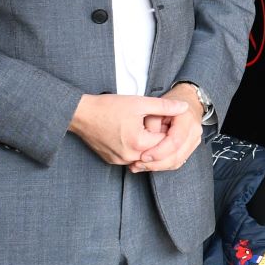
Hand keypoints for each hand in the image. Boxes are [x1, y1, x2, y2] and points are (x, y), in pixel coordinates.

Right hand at [68, 93, 183, 165]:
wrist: (81, 114)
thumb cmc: (108, 107)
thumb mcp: (139, 103)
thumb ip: (164, 106)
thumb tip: (184, 107)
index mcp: (139, 143)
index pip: (166, 142)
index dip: (169, 129)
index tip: (166, 118)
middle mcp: (130, 157)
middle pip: (156, 151)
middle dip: (159, 138)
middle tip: (157, 123)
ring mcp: (119, 161)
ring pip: (144, 156)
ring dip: (148, 144)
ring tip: (144, 127)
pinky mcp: (112, 161)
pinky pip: (131, 158)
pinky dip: (136, 149)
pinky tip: (133, 134)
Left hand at [132, 82, 204, 172]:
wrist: (187, 100)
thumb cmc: (169, 103)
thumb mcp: (155, 108)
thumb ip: (151, 126)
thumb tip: (146, 145)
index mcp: (187, 119)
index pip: (175, 141)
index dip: (159, 151)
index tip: (143, 156)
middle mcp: (194, 131)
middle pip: (178, 155)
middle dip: (157, 163)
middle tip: (139, 164)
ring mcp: (195, 140)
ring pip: (178, 161)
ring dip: (159, 167)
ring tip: (140, 166)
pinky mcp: (191, 147)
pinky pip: (178, 162)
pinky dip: (163, 166)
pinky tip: (149, 165)